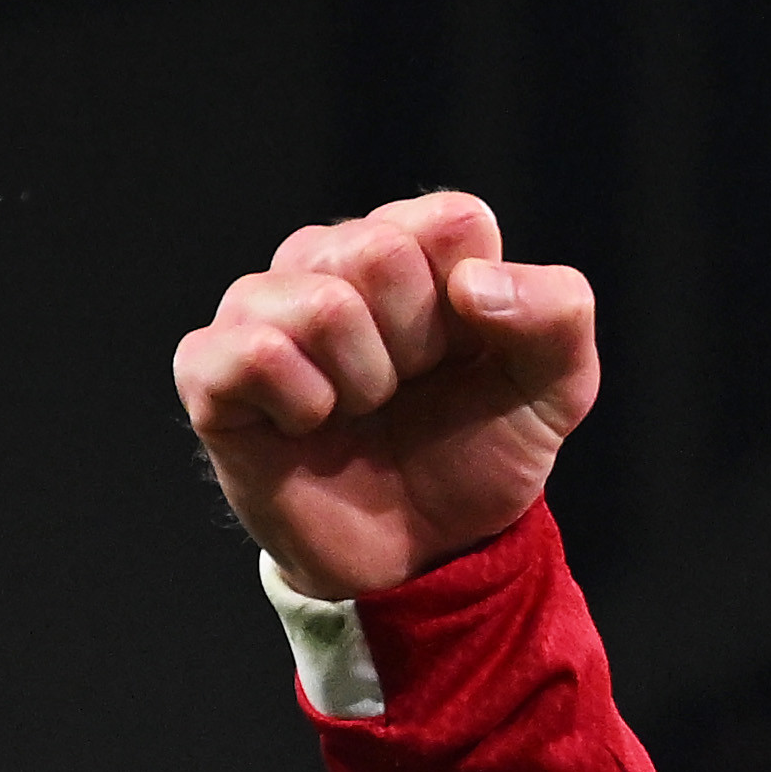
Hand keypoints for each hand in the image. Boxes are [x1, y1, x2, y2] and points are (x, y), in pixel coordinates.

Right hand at [171, 191, 600, 599]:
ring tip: (360, 409)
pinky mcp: (211, 368)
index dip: (474, 308)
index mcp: (412, 242)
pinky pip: (257, 353)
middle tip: (407, 389)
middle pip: (379, 252)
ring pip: (322, 304)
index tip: (465, 355)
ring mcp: (261, 307)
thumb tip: (472, 284)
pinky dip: (306, 407)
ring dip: (364, 383)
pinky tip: (309, 426)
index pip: (452, 220)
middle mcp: (328, 257)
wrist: (423, 550)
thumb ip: (559, 315)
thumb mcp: (556, 391)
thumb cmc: (476, 454)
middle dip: (416, 346)